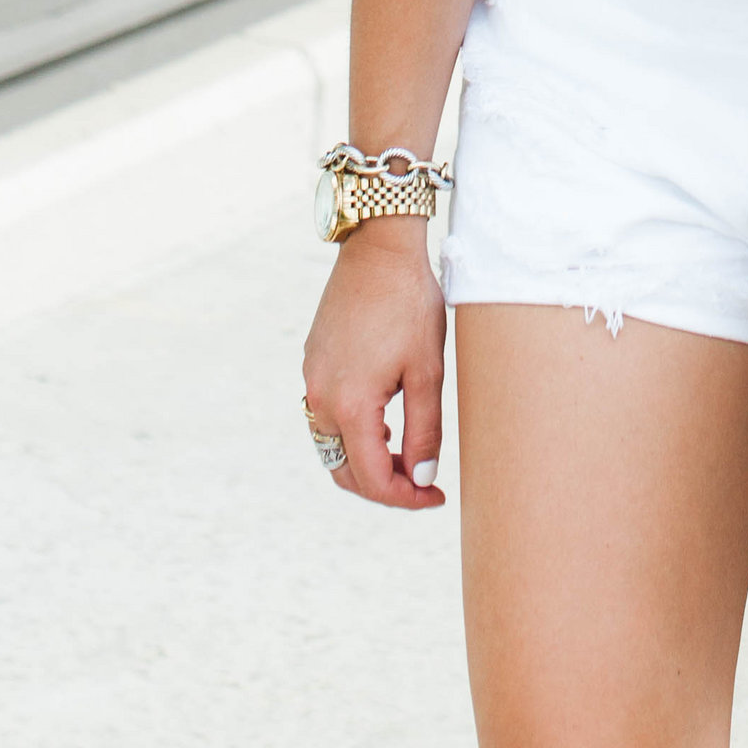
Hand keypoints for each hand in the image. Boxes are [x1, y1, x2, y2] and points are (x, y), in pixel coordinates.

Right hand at [300, 228, 447, 508]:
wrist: (379, 249)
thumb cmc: (410, 305)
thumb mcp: (427, 371)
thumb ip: (424, 432)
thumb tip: (422, 479)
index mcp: (349, 404)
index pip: (371, 478)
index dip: (405, 498)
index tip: (435, 497)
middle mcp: (320, 397)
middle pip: (345, 470)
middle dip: (383, 487)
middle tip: (423, 484)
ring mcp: (312, 379)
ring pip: (333, 446)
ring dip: (366, 462)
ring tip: (407, 456)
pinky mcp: (313, 362)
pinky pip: (326, 417)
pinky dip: (353, 433)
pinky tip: (384, 424)